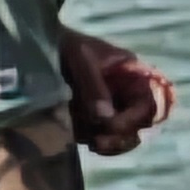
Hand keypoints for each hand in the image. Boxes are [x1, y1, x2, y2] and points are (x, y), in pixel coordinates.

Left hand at [59, 28, 171, 156]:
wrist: (42, 47)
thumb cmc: (67, 45)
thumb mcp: (80, 59)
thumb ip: (93, 86)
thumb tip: (105, 118)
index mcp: (133, 75)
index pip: (147, 104)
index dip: (133, 119)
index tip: (110, 125)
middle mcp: (128, 94)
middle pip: (139, 126)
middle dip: (120, 137)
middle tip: (97, 142)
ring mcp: (114, 108)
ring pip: (124, 136)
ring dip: (108, 143)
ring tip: (87, 140)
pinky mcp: (98, 118)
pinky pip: (106, 138)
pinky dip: (95, 141)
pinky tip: (80, 136)